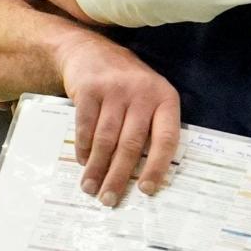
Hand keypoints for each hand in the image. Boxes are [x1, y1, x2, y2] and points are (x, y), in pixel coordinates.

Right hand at [56, 31, 180, 204]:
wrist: (90, 51)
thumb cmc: (127, 85)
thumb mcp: (149, 98)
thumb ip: (151, 129)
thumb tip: (145, 177)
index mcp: (165, 99)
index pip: (167, 139)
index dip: (157, 167)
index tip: (146, 191)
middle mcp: (143, 93)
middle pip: (131, 144)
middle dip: (118, 176)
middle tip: (109, 200)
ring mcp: (115, 90)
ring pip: (106, 139)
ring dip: (97, 168)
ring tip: (90, 188)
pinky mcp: (89, 89)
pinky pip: (85, 127)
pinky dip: (83, 148)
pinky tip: (83, 162)